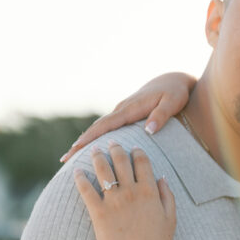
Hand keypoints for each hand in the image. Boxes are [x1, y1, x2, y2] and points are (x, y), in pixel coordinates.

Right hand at [61, 72, 196, 161]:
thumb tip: (149, 131)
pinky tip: (91, 150)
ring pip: (100, 128)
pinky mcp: (125, 114)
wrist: (174, 79)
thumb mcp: (172, 103)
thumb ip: (161, 116)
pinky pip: (107, 127)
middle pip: (97, 128)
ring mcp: (122, 111)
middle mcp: (122, 109)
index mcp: (131, 108)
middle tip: (64, 160)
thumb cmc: (175, 92)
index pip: (106, 125)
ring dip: (85, 142)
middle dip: (80, 143)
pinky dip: (96, 137)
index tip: (75, 148)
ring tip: (71, 159)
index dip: (90, 137)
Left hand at [75, 143, 175, 239]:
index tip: (133, 148)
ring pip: (103, 170)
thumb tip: (162, 178)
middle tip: (110, 142)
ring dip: (97, 157)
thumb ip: (168, 196)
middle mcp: (131, 192)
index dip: (137, 152)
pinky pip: (86, 190)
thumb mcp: (171, 219)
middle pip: (121, 161)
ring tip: (93, 150)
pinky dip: (80, 178)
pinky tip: (76, 171)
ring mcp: (114, 202)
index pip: (142, 162)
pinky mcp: (98, 213)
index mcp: (150, 192)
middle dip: (115, 148)